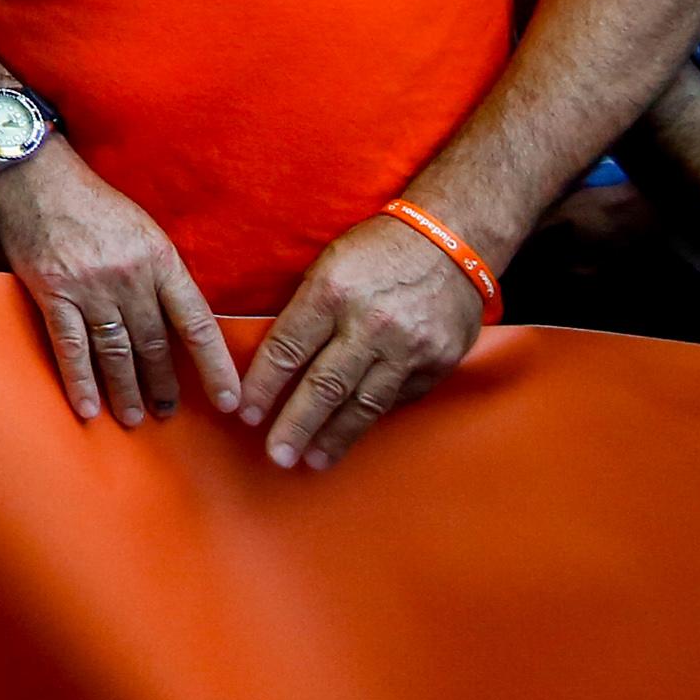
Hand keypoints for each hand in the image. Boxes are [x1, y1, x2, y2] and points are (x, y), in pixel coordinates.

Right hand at [0, 139, 241, 430]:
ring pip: (116, 351)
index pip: (197, 324)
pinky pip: (71, 346)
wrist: (36, 174)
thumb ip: (161, 273)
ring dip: (126, 391)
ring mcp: (89, 287)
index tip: (228, 400)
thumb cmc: (93, 202)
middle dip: (163, 385)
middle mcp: (130, 277)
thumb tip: (177, 321)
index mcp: (160, 259)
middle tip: (168, 413)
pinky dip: (80, 381)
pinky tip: (88, 407)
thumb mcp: (144, 230)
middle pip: (154, 345)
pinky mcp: (52, 292)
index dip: (215, 366)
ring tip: (134, 417)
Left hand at [236, 212, 492, 470]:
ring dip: (335, 437)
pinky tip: (354, 431)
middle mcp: (371, 323)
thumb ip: (306, 311)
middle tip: (277, 456)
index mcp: (333, 292)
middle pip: (324, 386)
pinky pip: (398, 398)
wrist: (453, 239)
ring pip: (363, 404)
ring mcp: (408, 346)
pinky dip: (373, 416)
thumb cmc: (379, 250)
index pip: (287, 349)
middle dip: (296, 426)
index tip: (246, 414)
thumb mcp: (329, 264)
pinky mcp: (437, 361)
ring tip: (313, 460)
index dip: (263, 387)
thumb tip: (277, 361)